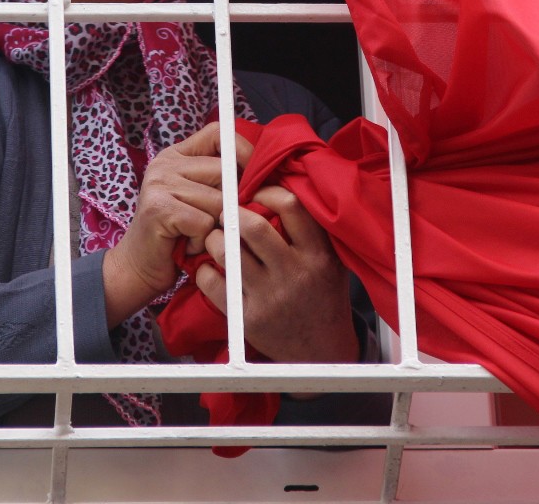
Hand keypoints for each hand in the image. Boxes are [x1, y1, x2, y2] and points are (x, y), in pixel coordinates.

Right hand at [102, 122, 252, 327]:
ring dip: (215, 227)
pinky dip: (202, 241)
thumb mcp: (200, 200)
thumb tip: (264, 175)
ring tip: (197, 236)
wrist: (139, 268)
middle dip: (231, 202)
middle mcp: (165, 164)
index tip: (255, 175)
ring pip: (219, 201)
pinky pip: (205, 222)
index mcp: (177, 156)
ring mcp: (160, 184)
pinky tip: (187, 245)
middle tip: (217, 223)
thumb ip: (221, 181)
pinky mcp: (159, 208)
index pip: (218, 134)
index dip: (243, 151)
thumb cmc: (178, 236)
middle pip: (224, 171)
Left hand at [194, 185, 357, 367]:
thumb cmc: (323, 297)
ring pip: (228, 252)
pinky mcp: (248, 319)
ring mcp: (269, 298)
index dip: (266, 191)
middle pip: (252, 226)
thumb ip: (314, 231)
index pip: (290, 206)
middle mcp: (294, 274)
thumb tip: (284, 187)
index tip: (255, 193)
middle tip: (227, 212)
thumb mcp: (332, 261)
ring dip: (215, 238)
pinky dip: (205, 271)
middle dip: (232, 212)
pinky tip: (211, 266)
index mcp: (318, 255)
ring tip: (216, 235)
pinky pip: (214, 285)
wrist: (320, 351)